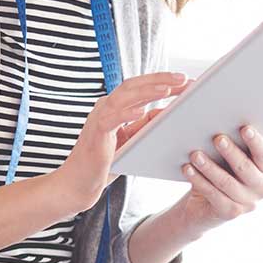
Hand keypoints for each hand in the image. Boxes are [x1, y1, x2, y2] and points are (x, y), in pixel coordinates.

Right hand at [51, 72, 194, 214]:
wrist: (79, 183)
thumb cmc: (103, 163)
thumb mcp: (130, 140)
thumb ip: (144, 125)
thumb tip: (164, 111)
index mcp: (113, 107)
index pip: (139, 87)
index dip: (161, 81)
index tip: (184, 81)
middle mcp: (105, 107)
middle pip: (132, 85)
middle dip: (159, 80)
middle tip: (183, 79)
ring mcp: (98, 118)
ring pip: (123, 97)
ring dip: (147, 92)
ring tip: (168, 90)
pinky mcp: (95, 133)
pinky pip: (111, 119)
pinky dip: (126, 113)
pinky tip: (142, 111)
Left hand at [172, 125, 262, 234]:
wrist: (204, 205)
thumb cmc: (220, 170)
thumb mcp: (227, 158)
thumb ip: (231, 144)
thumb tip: (217, 123)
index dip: (256, 142)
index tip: (245, 128)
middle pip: (246, 168)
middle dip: (231, 152)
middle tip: (217, 138)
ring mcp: (248, 203)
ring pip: (227, 182)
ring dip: (209, 167)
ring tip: (195, 154)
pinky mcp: (230, 213)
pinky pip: (213, 194)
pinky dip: (199, 180)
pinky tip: (187, 169)